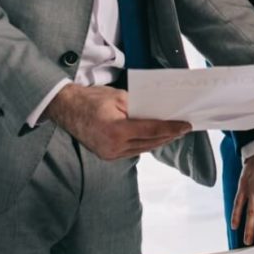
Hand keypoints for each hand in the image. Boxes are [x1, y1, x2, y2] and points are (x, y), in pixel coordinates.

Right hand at [45, 83, 190, 159]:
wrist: (66, 109)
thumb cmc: (92, 98)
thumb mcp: (119, 97)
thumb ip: (139, 107)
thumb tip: (159, 112)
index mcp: (116, 130)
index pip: (152, 131)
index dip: (171, 128)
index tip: (186, 125)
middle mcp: (113, 147)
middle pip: (150, 143)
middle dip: (169, 135)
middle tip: (184, 128)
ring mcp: (109, 154)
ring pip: (142, 149)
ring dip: (158, 141)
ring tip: (173, 133)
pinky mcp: (107, 156)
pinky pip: (132, 151)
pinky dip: (145, 144)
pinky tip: (155, 137)